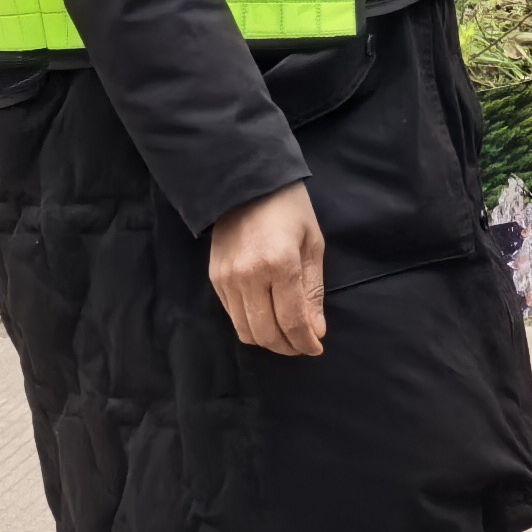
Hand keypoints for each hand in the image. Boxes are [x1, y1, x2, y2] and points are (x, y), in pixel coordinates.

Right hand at [206, 183, 326, 354]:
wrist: (246, 183)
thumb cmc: (289, 209)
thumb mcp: (312, 244)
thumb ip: (313, 291)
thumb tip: (316, 331)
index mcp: (280, 264)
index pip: (292, 321)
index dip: (305, 342)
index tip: (316, 348)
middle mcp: (249, 276)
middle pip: (266, 333)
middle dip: (288, 347)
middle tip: (302, 345)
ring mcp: (228, 279)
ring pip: (246, 330)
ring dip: (268, 340)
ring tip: (286, 335)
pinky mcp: (215, 278)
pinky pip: (233, 315)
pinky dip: (251, 324)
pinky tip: (267, 317)